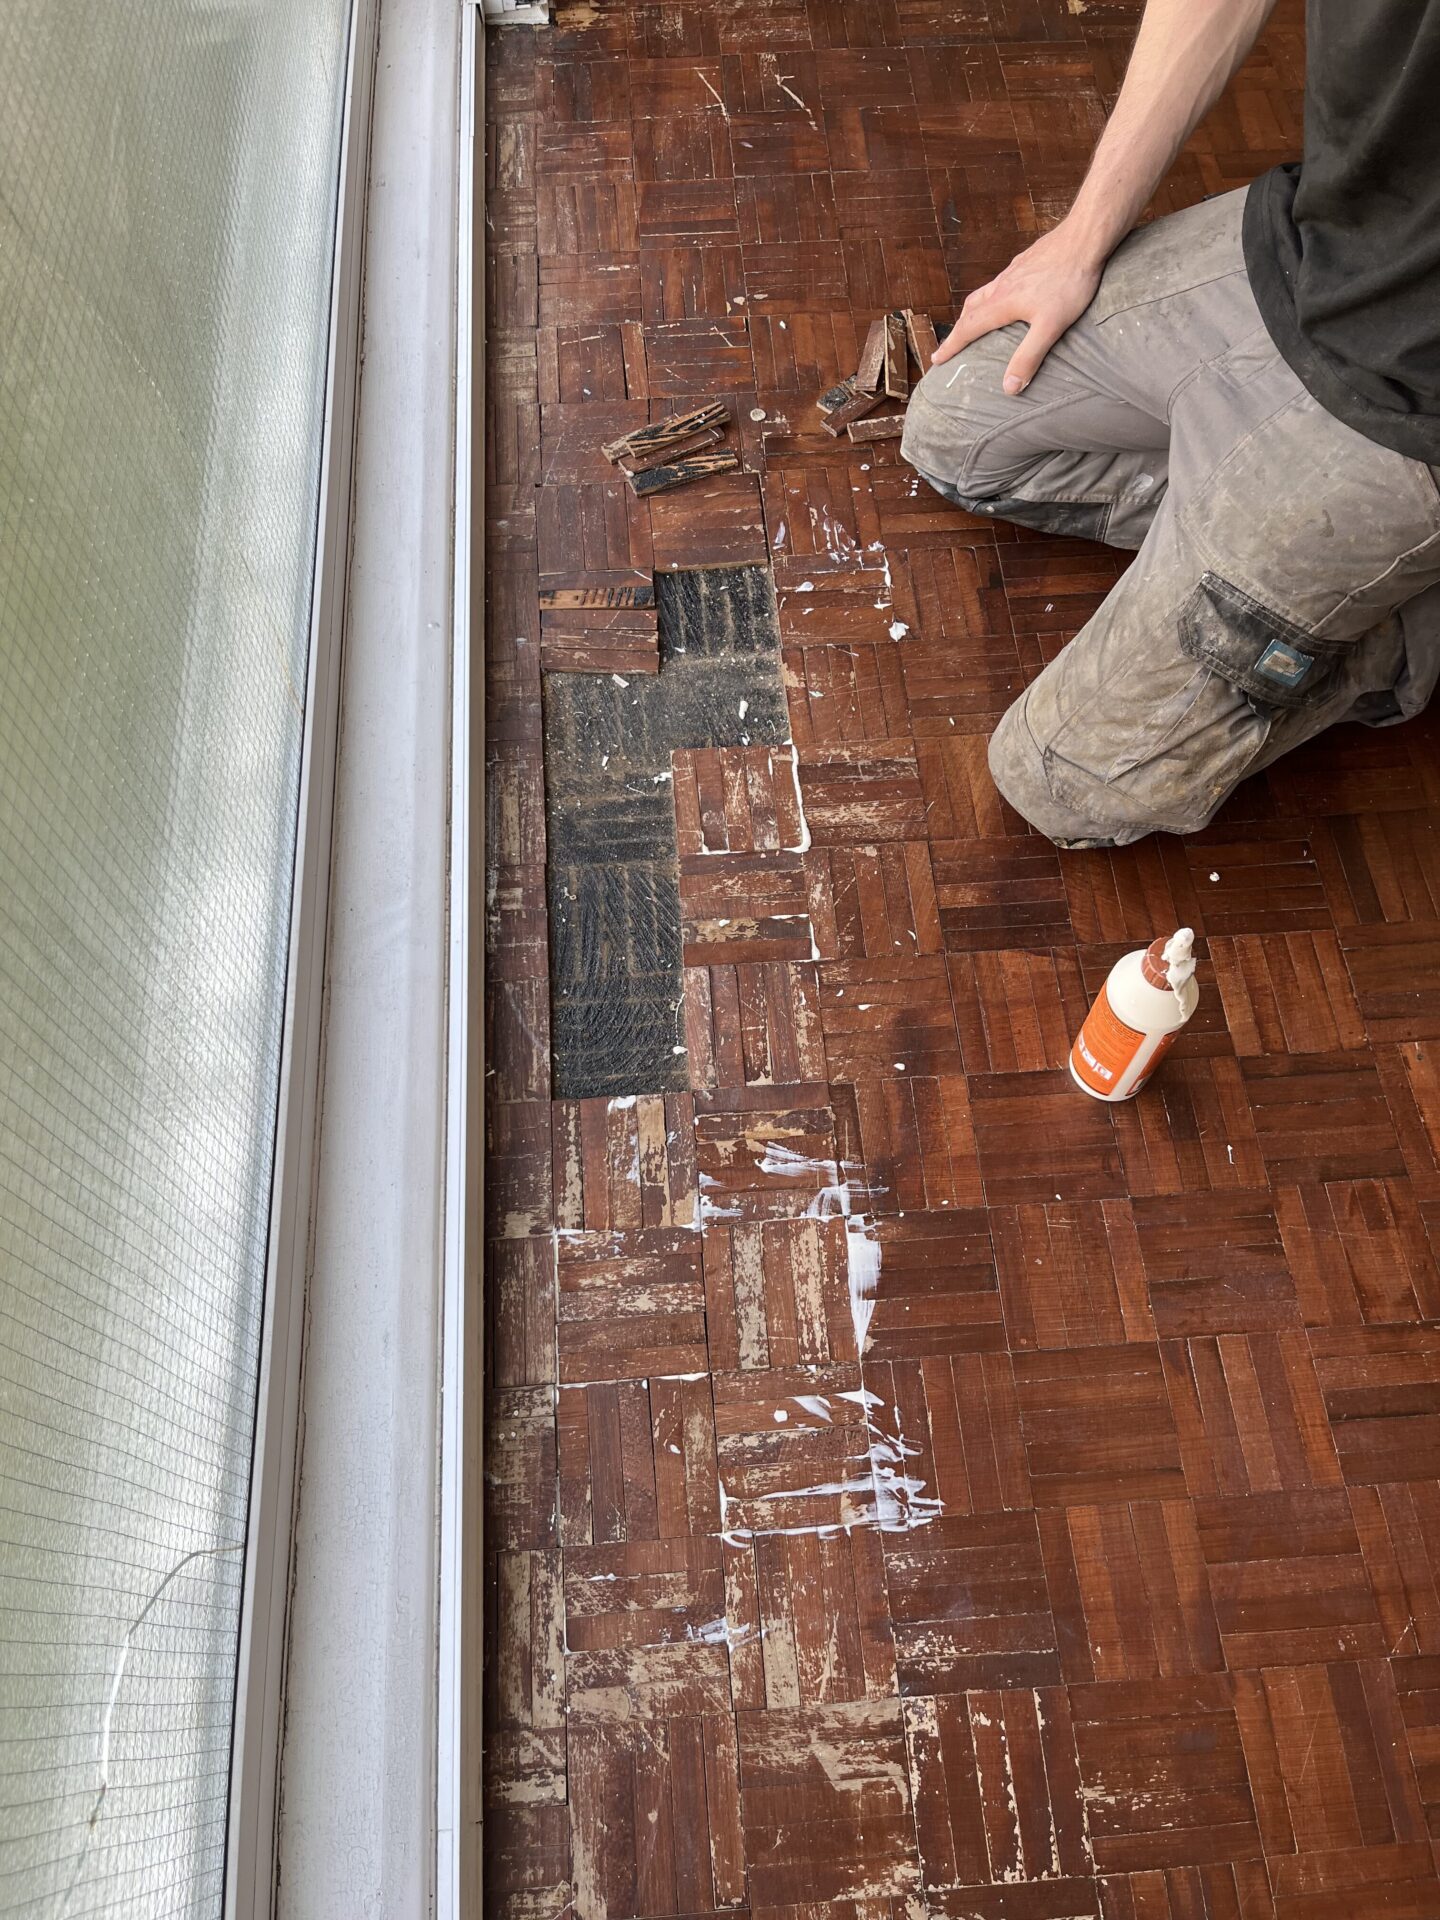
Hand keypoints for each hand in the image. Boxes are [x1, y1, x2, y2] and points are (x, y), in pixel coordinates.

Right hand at [932, 220, 1107, 394]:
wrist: (1084, 238)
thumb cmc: (1069, 281)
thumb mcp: (1050, 326)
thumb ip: (1028, 356)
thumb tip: (1009, 387)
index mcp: (1002, 303)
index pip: (969, 329)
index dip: (952, 346)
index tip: (937, 359)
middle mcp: (1002, 285)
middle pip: (971, 309)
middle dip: (959, 329)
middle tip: (950, 344)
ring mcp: (1014, 271)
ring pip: (984, 293)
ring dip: (973, 310)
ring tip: (972, 321)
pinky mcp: (1027, 261)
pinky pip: (1001, 281)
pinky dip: (993, 294)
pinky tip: (1006, 296)